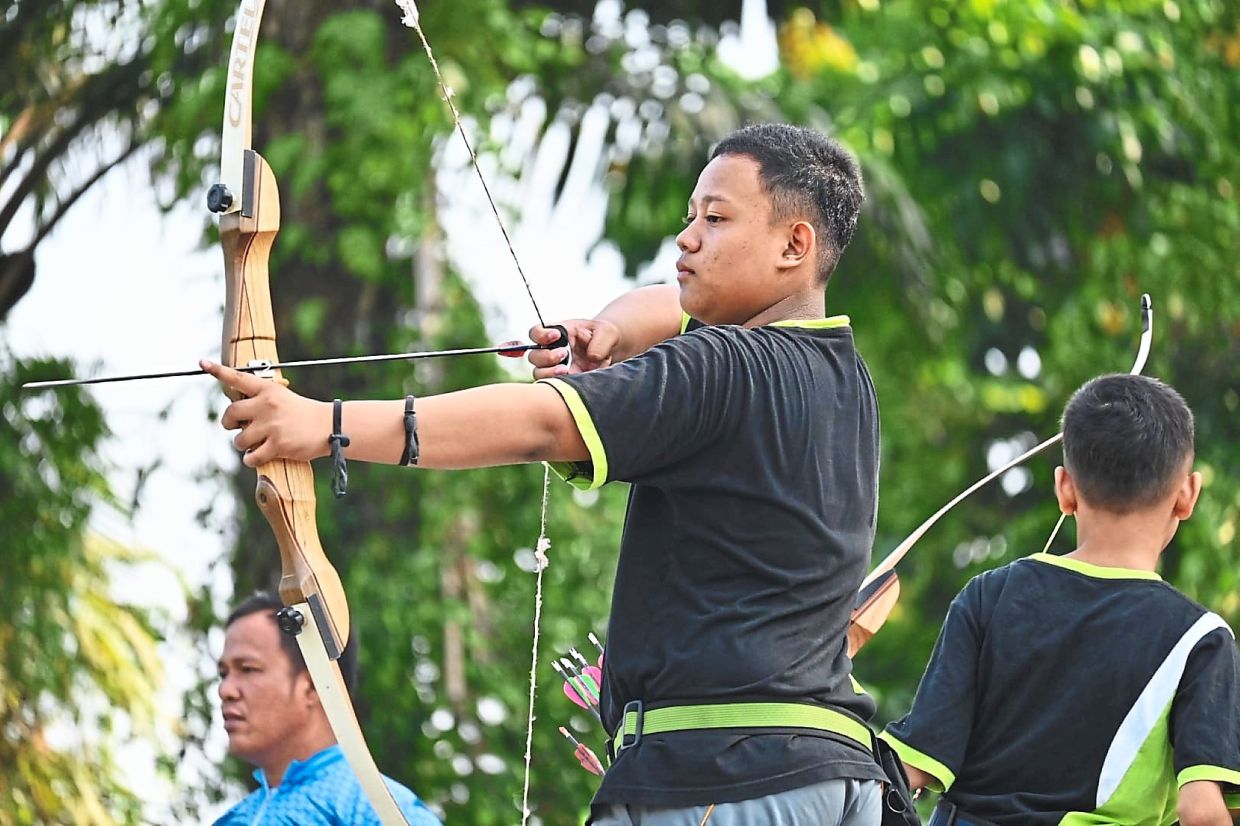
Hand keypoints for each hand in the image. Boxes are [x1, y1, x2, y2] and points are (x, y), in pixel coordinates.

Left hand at [200, 360, 331, 466]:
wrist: (329, 426)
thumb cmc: (303, 413)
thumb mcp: (282, 398)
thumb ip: (260, 400)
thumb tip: (236, 414)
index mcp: (268, 390)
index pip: (239, 378)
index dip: (218, 371)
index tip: (202, 363)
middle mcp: (267, 405)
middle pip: (231, 413)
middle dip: (229, 423)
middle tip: (235, 426)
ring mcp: (272, 425)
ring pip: (239, 439)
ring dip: (243, 444)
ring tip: (256, 443)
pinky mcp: (277, 445)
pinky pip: (251, 456)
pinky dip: (251, 459)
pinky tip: (258, 456)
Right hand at [527, 320, 621, 378]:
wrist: (609, 352)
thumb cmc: (603, 337)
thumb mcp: (606, 332)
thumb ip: (599, 342)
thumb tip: (592, 356)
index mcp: (557, 333)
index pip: (536, 332)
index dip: (540, 334)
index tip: (556, 335)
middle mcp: (551, 350)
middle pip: (534, 356)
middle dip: (546, 356)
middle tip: (563, 354)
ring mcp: (554, 367)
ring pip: (539, 373)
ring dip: (549, 372)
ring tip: (566, 370)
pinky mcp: (562, 381)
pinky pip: (552, 385)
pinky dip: (559, 384)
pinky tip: (571, 379)